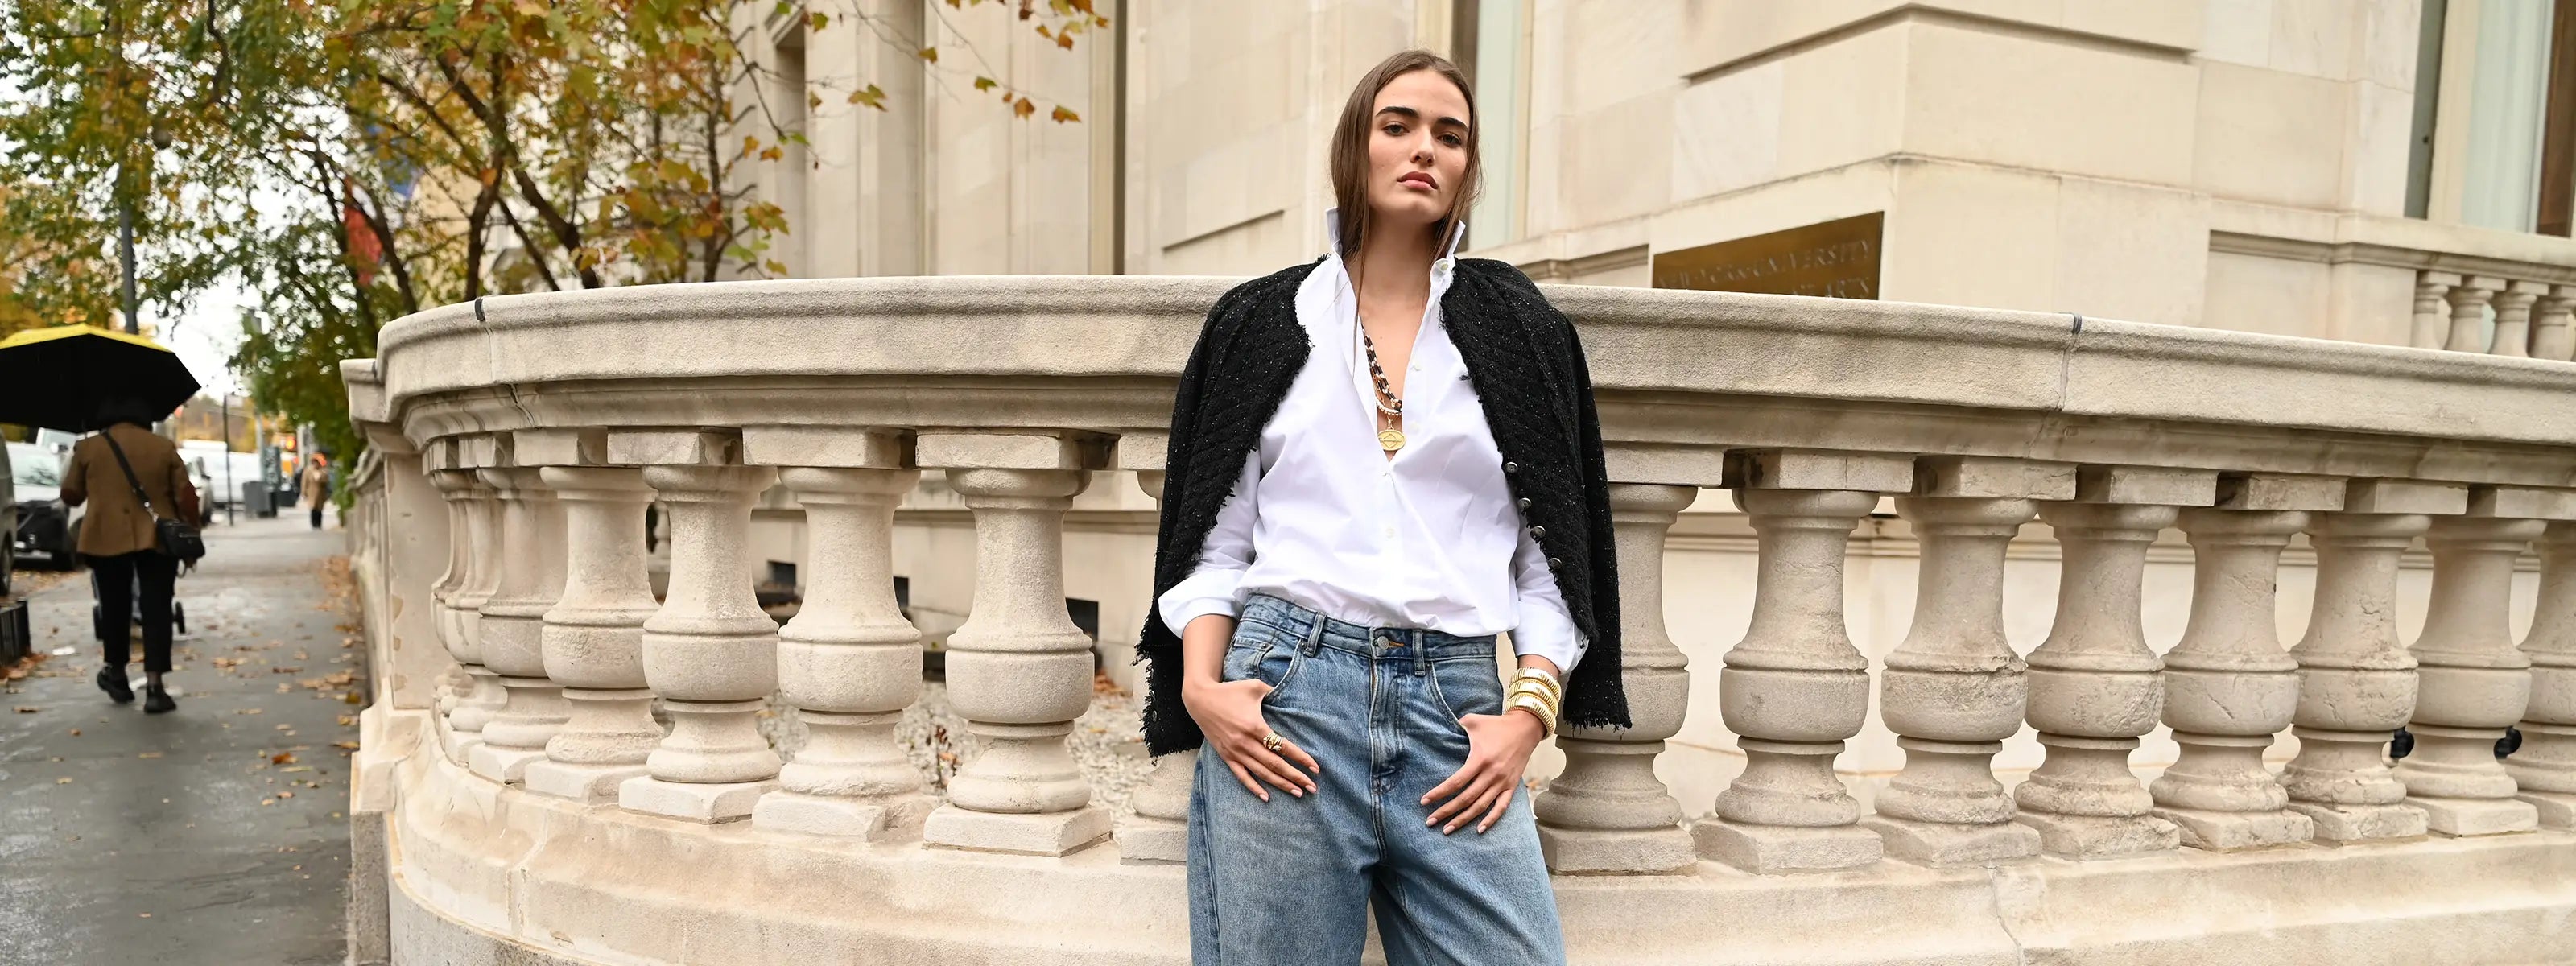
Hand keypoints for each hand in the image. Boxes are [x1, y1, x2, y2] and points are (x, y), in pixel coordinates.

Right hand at [1183, 676, 1319, 801]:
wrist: (1200, 699)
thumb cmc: (1230, 691)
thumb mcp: (1255, 687)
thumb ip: (1274, 691)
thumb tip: (1292, 693)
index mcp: (1255, 726)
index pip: (1283, 746)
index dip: (1301, 758)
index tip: (1315, 768)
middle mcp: (1245, 742)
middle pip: (1275, 764)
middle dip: (1295, 776)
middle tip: (1312, 787)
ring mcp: (1235, 751)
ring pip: (1261, 773)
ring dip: (1280, 784)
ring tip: (1297, 792)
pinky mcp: (1226, 756)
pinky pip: (1241, 775)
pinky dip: (1253, 787)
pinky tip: (1266, 797)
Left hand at [1422, 709, 1544, 833]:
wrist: (1525, 728)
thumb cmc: (1496, 724)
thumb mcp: (1473, 721)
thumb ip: (1455, 726)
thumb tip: (1436, 727)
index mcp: (1480, 759)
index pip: (1456, 782)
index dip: (1439, 793)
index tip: (1424, 801)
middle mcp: (1491, 774)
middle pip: (1465, 799)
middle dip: (1446, 812)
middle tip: (1430, 821)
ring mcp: (1502, 782)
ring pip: (1480, 806)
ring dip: (1463, 820)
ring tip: (1447, 830)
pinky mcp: (1512, 786)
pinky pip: (1501, 807)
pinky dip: (1491, 820)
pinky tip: (1478, 830)